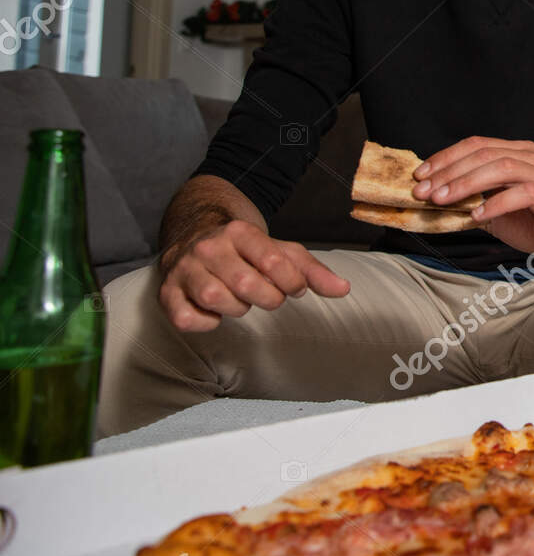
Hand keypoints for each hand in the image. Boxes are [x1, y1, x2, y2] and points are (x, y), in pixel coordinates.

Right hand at [159, 222, 348, 331]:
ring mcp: (184, 269)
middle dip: (268, 298)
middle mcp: (208, 247)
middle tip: (268, 296)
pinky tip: (214, 312)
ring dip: (238, 309)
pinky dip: (205, 323)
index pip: (272, 261)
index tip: (294, 288)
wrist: (194, 238)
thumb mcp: (281, 253)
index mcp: (239, 232)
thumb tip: (344, 289)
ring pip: (216, 299)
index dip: (291, 283)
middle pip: (248, 284)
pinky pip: (186, 319)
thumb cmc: (245, 252)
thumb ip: (312, 272)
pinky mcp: (167, 293)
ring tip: (240, 300)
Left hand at [414, 137, 533, 265]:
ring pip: (503, 167)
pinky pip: (523, 193)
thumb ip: (473, 201)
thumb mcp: (498, 211)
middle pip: (485, 153)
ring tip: (443, 199)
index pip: (477, 145)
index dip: (446, 157)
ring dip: (467, 183)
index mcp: (520, 153)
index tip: (420, 175)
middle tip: (424, 190)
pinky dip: (496, 203)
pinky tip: (477, 215)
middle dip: (449, 172)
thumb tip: (435, 200)